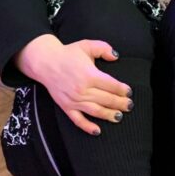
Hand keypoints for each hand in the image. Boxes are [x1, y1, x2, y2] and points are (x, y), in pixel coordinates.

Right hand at [18, 35, 133, 135]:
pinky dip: (88, 127)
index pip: (111, 85)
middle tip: (129, 106)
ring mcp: (74, 99)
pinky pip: (78, 120)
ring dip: (109, 115)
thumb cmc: (67, 53)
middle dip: (120, 103)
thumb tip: (115, 57)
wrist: (45, 62)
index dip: (122, 90)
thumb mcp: (87, 45)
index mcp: (89, 74)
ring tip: (119, 117)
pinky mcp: (66, 106)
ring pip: (96, 110)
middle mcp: (82, 89)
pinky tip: (97, 130)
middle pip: (106, 99)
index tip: (129, 92)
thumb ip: (103, 48)